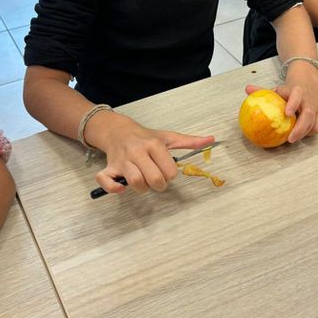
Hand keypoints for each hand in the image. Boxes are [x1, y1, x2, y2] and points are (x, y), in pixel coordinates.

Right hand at [88, 112, 214, 194]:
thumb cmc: (145, 136)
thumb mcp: (168, 137)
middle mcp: (138, 151)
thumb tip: (211, 140)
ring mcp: (123, 160)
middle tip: (157, 180)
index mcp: (153, 144)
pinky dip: (113, 187)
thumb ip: (189, 141)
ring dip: (142, 187)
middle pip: (153, 178)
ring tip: (144, 182)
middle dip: (159, 184)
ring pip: (135, 181)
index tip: (167, 171)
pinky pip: (106, 180)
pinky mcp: (109, 167)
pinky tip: (122, 188)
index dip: (171, 175)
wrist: (117, 130)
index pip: (169, 169)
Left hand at [245, 62, 317, 142]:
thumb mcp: (277, 88)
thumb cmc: (290, 90)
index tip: (287, 113)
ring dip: (303, 133)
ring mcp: (316, 107)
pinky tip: (299, 135)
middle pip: (308, 114)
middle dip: (300, 128)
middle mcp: (309, 99)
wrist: (308, 83)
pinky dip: (308, 133)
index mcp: (298, 91)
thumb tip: (247, 89)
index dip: (293, 104)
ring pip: (314, 123)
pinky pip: (317, 127)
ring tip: (292, 138)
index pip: (297, 95)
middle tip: (290, 138)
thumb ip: (262, 90)